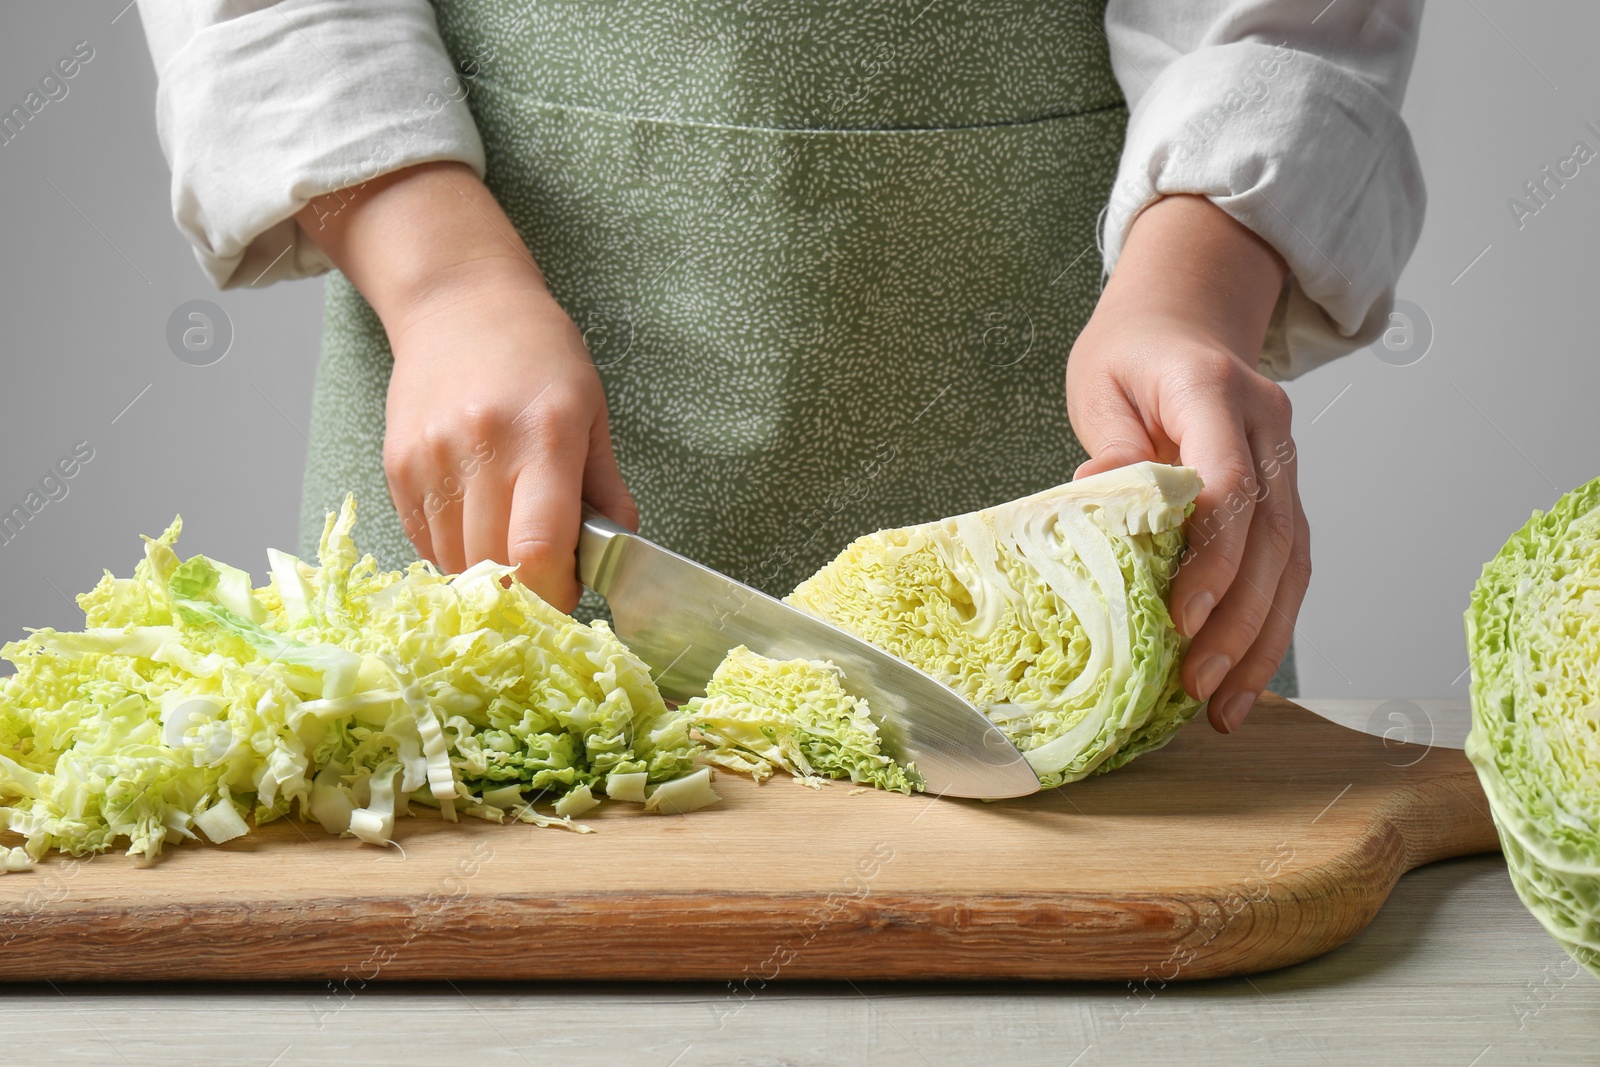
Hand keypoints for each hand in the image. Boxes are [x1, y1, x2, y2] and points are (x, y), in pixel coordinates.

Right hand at [295, 163, 633, 610]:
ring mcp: (431, 460)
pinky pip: (425, 542)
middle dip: (525, 590)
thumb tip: (620, 551)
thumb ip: (606, 487)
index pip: (538, 547)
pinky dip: (454, 552)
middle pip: (494, 566)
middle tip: (546, 573)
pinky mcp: (397, 468)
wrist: (458, 304)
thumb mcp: (592, 410)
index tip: (569, 589)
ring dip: (487, 574)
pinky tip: (477, 522)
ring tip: (512, 543)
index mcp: (545, 436)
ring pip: (455, 563)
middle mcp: (482, 449)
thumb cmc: (538, 354)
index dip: (554, 591)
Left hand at [1066, 195, 1309, 733]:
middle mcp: (1267, 429)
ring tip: (1225, 708)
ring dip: (1261, 640)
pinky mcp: (1284, 496)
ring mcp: (1286, 463)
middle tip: (1197, 683)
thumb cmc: (1132, 355)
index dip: (1213, 556)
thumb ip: (1111, 440)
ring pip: (1291, 562)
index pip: (1230, 482)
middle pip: (1270, 536)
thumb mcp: (1100, 380)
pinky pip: (1288, 568)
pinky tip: (1242, 679)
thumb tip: (1104, 491)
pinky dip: (1268, 626)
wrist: (1183, 321)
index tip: (1182, 616)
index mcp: (1217, 391)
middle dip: (1238, 619)